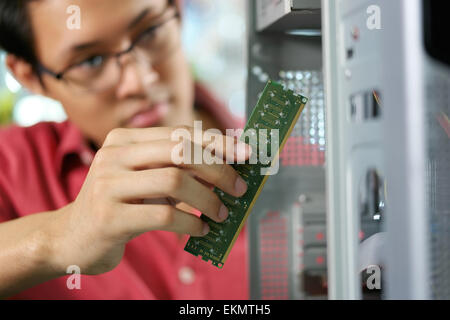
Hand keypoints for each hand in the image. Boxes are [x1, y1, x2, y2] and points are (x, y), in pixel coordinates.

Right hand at [47, 126, 250, 274]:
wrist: (72, 237)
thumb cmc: (120, 206)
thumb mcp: (145, 181)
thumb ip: (177, 170)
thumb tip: (227, 170)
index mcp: (124, 140)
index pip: (180, 133)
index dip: (217, 142)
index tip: (246, 153)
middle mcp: (113, 155)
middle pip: (180, 151)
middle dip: (218, 168)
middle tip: (239, 188)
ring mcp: (107, 184)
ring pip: (174, 181)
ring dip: (208, 199)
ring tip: (221, 214)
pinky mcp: (109, 216)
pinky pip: (164, 216)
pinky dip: (191, 223)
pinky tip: (201, 230)